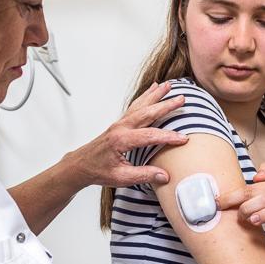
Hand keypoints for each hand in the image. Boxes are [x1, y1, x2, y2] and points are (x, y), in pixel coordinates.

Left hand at [67, 82, 187, 187]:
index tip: (183, 139)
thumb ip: (144, 175)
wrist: (81, 165)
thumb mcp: (121, 178)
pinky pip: (135, 106)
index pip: (150, 136)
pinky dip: (145, 96)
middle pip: (147, 113)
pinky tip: (152, 89)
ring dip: (155, 94)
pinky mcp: (120, 123)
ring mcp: (120, 123)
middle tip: (181, 99)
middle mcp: (121, 128)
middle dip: (165, 105)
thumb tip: (164, 175)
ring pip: (140, 105)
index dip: (168, 137)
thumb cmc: (98, 171)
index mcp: (121, 140)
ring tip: (169, 85)